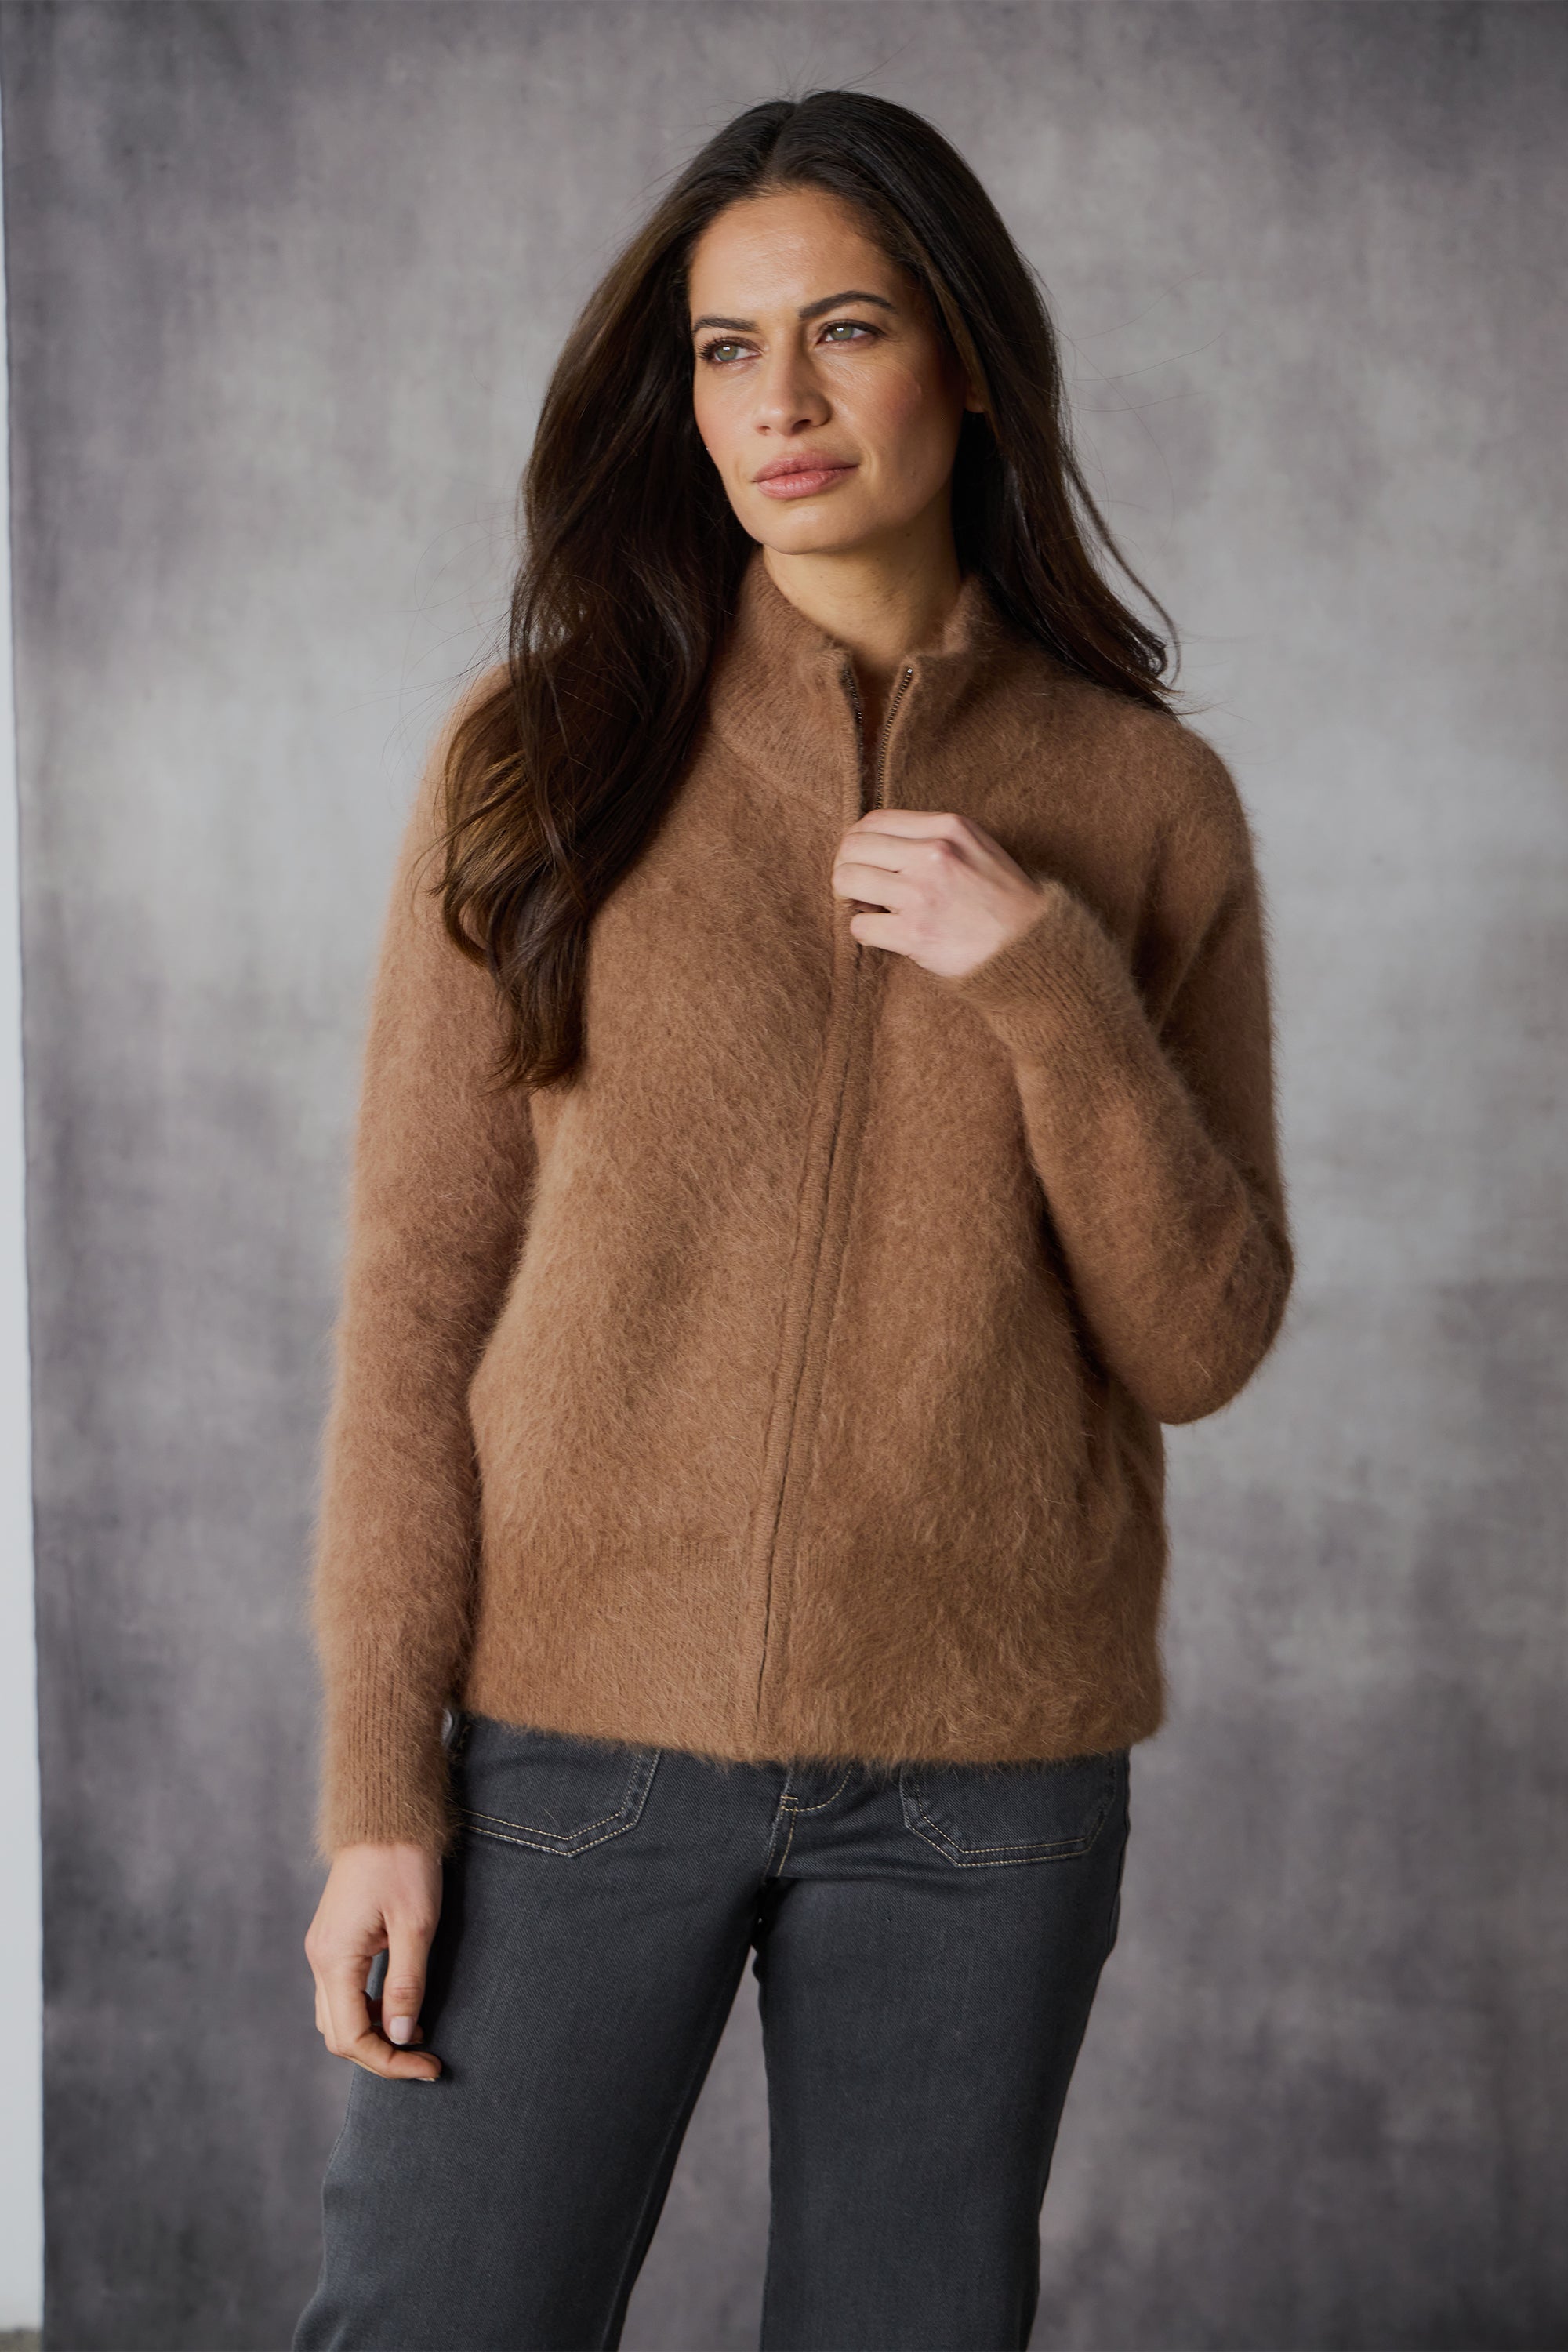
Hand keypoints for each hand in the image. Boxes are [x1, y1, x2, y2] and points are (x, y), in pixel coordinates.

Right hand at [304, 1842, 444, 2080]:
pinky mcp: (334, 1939)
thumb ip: (406, 1985)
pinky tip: (397, 2009)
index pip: (352, 2037)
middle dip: (380, 2056)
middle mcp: (320, 1958)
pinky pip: (341, 1992)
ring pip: (337, 2016)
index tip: (429, 2066)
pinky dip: (366, 2011)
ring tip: (416, 2038)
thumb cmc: (403, 1862)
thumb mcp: (416, 1925)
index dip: (390, 2061)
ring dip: (371, 2036)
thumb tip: (401, 2037)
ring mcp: (323, 1948)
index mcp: (335, 1958)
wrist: (386, 1813)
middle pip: (338, 2034)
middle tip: (426, 2061)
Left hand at [830, 809, 1051, 979]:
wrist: (1028, 947)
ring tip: (869, 908)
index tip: (862, 860)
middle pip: (852, 847)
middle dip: (846, 868)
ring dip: (850, 898)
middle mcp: (933, 854)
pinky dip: (866, 931)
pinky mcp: (915, 933)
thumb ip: (934, 837)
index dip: (857, 841)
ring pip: (846, 881)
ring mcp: (922, 894)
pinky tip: (886, 933)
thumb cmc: (1002, 900)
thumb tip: (877, 840)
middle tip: (858, 887)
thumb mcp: (976, 847)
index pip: (874, 821)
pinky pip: (860, 926)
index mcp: (948, 827)